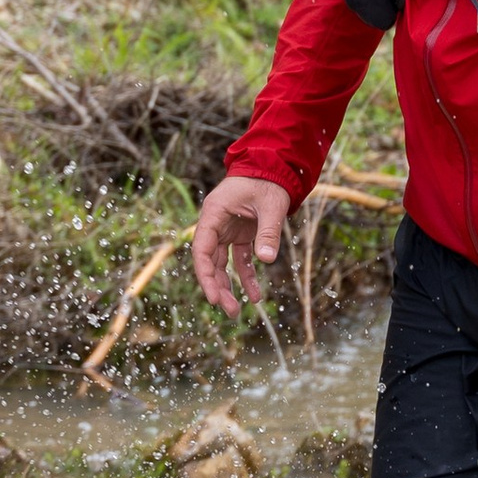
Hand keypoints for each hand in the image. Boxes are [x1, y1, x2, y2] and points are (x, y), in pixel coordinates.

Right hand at [193, 171, 289, 311]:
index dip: (205, 275)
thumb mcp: (271, 205)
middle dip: (218, 287)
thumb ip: (268, 231)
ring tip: (237, 311)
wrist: (275, 166)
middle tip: (230, 311)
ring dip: (229, 286)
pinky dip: (246, 276)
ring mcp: (227, 230)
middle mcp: (216, 224)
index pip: (201, 249)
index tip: (213, 297)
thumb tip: (266, 260)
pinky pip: (239, 259)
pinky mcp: (240, 234)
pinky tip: (255, 295)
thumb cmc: (268, 181)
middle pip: (209, 261)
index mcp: (214, 213)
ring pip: (222, 264)